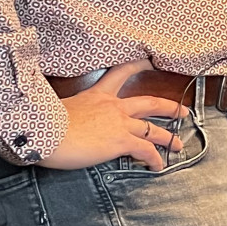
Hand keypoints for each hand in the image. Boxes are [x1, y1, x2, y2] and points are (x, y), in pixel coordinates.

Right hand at [38, 61, 188, 170]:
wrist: (45, 132)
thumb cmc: (44, 123)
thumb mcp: (60, 110)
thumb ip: (73, 113)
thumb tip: (68, 124)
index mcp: (97, 95)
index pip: (120, 74)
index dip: (137, 65)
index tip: (148, 60)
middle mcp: (113, 107)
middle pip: (150, 102)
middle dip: (169, 107)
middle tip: (182, 111)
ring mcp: (120, 123)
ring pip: (152, 129)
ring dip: (168, 138)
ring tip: (178, 145)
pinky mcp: (122, 141)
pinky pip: (146, 150)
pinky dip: (155, 159)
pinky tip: (158, 165)